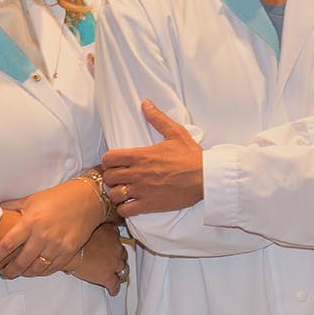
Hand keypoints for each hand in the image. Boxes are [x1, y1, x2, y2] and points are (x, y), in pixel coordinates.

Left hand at [0, 178, 102, 278]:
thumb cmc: (58, 197)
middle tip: (3, 273)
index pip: (7, 244)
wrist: (87, 200)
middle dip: (8, 271)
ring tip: (19, 271)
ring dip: (25, 273)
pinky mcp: (69, 252)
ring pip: (35, 269)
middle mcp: (43, 236)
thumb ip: (12, 207)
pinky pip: (51, 268)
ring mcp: (57, 246)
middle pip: (20, 262)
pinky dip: (41, 271)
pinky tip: (36, 269)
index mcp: (31, 222)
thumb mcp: (32, 199)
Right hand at [67, 224, 129, 295]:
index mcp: (111, 233)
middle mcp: (116, 247)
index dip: (114, 242)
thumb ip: (94, 231)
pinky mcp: (108, 277)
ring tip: (116, 276)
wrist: (70, 253)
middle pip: (123, 254)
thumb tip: (89, 235)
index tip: (111, 244)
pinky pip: (115, 285)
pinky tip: (112, 291)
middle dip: (118, 258)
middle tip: (113, 261)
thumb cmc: (74, 241)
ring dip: (120, 273)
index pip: (117, 237)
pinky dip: (114, 289)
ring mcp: (114, 263)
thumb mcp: (87, 229)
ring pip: (123, 270)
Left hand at [101, 101, 204, 216]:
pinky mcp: (149, 205)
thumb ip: (157, 118)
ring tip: (124, 192)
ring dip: (116, 193)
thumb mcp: (175, 132)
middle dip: (111, 177)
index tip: (114, 163)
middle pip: (108, 177)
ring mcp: (142, 191)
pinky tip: (130, 204)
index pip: (108, 158)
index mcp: (141, 155)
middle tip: (119, 177)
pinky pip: (126, 211)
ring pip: (114, 195)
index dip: (108, 161)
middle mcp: (138, 173)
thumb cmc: (191, 156)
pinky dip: (124, 209)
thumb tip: (145, 103)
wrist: (205, 177)